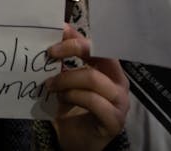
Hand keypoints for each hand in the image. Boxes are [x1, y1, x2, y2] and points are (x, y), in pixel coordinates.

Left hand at [46, 24, 128, 150]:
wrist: (75, 140)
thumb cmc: (73, 107)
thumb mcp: (66, 79)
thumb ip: (64, 60)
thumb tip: (55, 33)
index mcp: (110, 70)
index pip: (98, 45)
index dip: (79, 36)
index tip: (58, 29)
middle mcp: (120, 82)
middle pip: (101, 56)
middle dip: (73, 49)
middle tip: (50, 53)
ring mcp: (120, 102)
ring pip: (93, 78)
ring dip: (66, 79)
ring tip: (50, 84)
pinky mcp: (115, 120)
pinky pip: (93, 101)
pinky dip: (73, 96)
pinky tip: (62, 98)